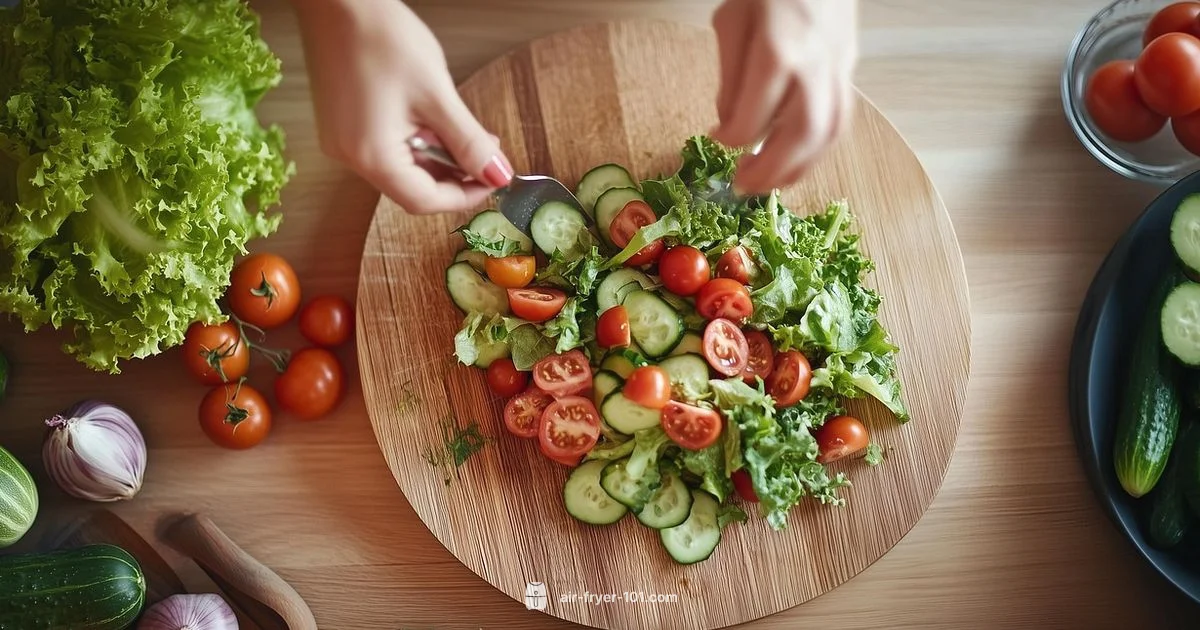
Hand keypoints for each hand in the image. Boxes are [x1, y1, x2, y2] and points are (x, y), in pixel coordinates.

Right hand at [291, 0, 511, 213]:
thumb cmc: (381, 38)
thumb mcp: (437, 94)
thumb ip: (468, 141)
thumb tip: (496, 174)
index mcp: (371, 156)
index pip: (423, 201)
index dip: (463, 196)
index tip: (493, 180)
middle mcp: (349, 156)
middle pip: (410, 187)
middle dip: (453, 174)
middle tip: (485, 151)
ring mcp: (341, 141)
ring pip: (400, 167)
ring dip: (436, 156)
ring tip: (462, 128)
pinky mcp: (341, 125)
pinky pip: (385, 148)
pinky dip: (415, 142)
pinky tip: (432, 119)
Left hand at [710, 0, 857, 193]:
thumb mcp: (730, 21)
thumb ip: (729, 77)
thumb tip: (730, 122)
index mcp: (777, 53)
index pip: (752, 121)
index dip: (730, 140)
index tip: (716, 139)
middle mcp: (814, 66)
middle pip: (801, 136)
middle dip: (770, 171)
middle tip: (743, 185)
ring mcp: (838, 70)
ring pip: (828, 135)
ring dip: (798, 169)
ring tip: (769, 184)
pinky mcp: (849, 71)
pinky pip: (841, 122)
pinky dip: (818, 151)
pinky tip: (796, 161)